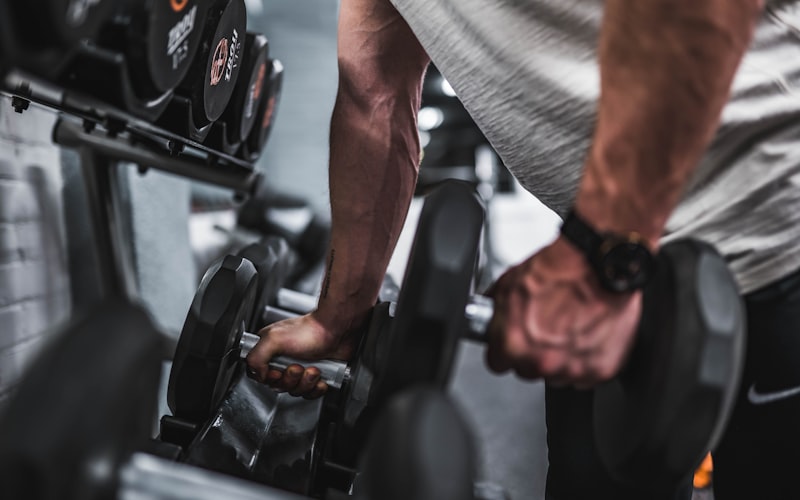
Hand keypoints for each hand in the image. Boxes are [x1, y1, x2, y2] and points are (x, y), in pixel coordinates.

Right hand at [245, 313, 356, 397]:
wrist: (337, 330)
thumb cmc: (310, 330)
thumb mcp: (274, 339)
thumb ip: (256, 357)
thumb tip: (259, 375)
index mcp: (270, 350)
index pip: (258, 374)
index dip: (268, 378)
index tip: (277, 372)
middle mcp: (283, 359)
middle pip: (278, 385)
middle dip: (290, 379)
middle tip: (297, 367)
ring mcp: (300, 368)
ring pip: (295, 390)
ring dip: (305, 382)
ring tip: (313, 369)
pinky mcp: (314, 376)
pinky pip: (310, 393)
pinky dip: (316, 388)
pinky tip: (320, 377)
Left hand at [485, 237, 640, 387]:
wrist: (599, 264)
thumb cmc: (560, 270)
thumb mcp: (508, 283)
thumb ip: (496, 311)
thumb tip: (490, 318)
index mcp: (513, 344)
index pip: (497, 363)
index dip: (505, 349)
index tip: (511, 342)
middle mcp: (541, 361)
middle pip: (528, 370)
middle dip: (533, 353)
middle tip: (546, 327)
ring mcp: (572, 368)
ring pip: (558, 375)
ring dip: (561, 358)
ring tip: (569, 327)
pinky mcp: (600, 369)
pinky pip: (587, 375)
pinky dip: (587, 359)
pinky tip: (587, 334)